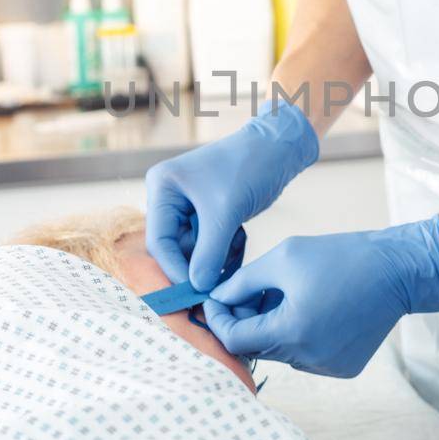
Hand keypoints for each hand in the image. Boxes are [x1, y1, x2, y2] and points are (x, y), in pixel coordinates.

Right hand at [145, 101, 319, 290]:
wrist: (279, 147)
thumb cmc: (248, 167)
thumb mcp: (225, 212)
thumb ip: (209, 253)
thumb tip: (197, 287)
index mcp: (163, 188)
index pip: (159, 241)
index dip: (175, 269)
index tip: (195, 291)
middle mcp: (171, 197)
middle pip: (175, 247)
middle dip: (199, 264)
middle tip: (217, 284)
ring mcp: (190, 205)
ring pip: (195, 249)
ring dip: (216, 258)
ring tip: (237, 249)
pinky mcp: (210, 213)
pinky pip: (211, 244)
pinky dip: (226, 249)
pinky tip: (241, 240)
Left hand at [201, 216, 438, 377]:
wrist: (398, 271)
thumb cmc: (340, 257)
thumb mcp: (283, 258)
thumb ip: (242, 282)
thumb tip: (216, 298)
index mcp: (291, 332)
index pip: (233, 339)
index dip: (218, 319)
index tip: (215, 299)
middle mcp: (308, 359)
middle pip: (256, 347)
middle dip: (246, 319)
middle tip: (255, 289)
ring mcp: (327, 368)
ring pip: (280, 353)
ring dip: (272, 328)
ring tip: (289, 295)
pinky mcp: (342, 369)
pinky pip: (305, 357)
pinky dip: (298, 337)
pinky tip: (314, 309)